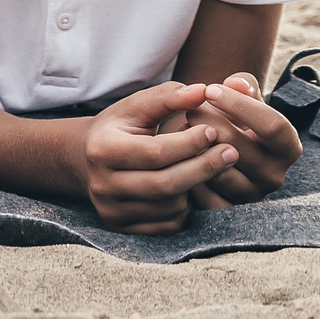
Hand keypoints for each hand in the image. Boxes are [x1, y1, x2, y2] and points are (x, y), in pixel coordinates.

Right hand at [81, 81, 242, 234]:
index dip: (189, 143)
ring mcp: (111, 210)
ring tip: (203, 168)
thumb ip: (169, 96)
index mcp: (101, 149)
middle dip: (203, 168)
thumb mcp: (137, 106)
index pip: (155, 152)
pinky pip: (169, 225)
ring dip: (194, 188)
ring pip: (170, 207)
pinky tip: (188, 189)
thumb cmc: (121, 128)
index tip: (213, 131)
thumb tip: (202, 91)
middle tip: (231, 152)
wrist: (88, 159)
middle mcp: (101, 185)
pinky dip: (185, 208)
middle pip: (165, 184)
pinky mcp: (122, 227)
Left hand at [161, 73, 300, 206]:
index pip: (273, 126)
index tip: (210, 89)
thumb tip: (235, 82)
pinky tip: (175, 153)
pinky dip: (184, 170)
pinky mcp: (224, 211)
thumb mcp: (243, 99)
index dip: (240, 105)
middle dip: (208, 122)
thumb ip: (243, 86)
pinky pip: (200, 193)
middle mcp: (274, 176)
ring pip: (216, 170)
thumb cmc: (232, 118)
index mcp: (288, 148)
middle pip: (238, 147)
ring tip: (178, 127)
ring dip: (192, 146)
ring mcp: (250, 196)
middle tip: (187, 108)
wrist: (216, 149)